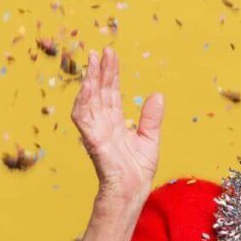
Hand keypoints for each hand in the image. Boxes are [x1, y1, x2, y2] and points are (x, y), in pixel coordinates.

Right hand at [72, 48, 163, 199]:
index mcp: (114, 122)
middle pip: (99, 92)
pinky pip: (83, 117)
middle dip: (99, 71)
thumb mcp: (150, 138)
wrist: (133, 190)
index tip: (111, 54)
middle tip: (102, 51)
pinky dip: (83, 101)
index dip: (110, 73)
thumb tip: (158, 95)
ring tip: (93, 61)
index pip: (110, 92)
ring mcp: (95, 131)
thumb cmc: (137, 170)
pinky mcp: (92, 140)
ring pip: (88, 100)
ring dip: (89, 80)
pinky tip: (87, 85)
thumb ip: (152, 117)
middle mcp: (102, 123)